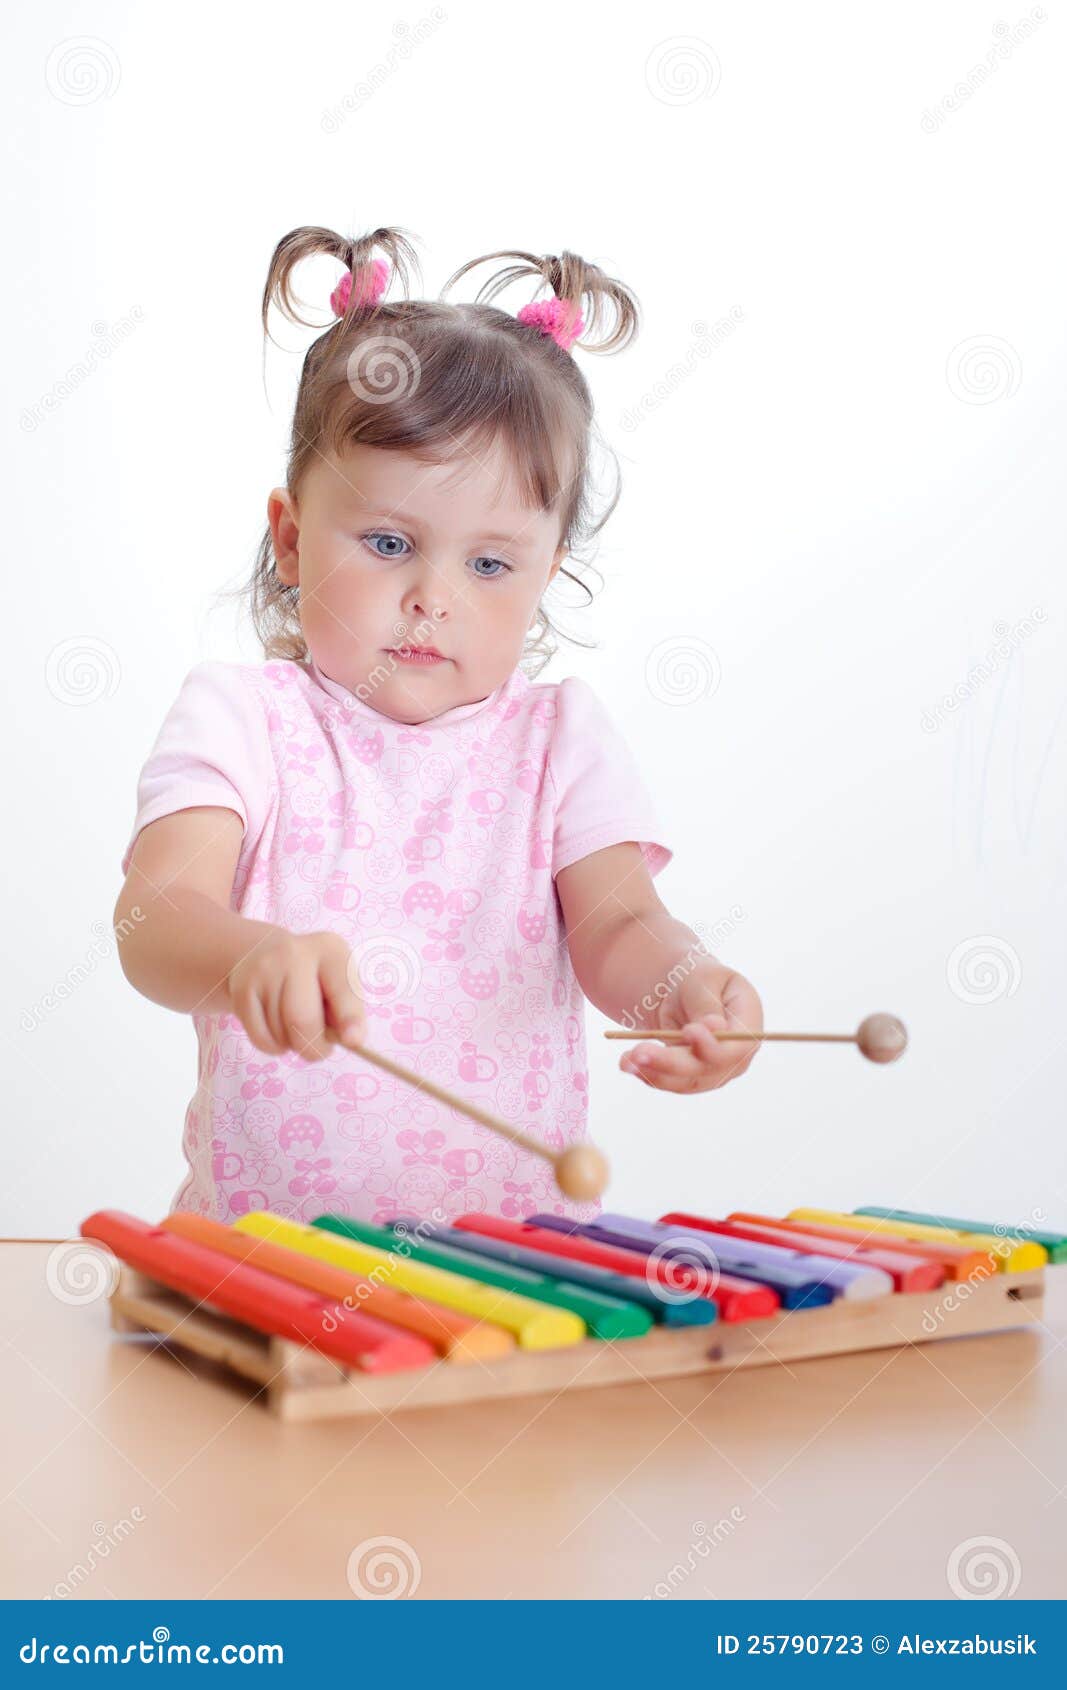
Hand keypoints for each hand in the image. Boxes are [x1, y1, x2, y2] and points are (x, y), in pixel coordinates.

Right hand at [226, 929, 366, 1061]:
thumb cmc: (312, 978)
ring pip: (280, 1032)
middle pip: (302, 1018)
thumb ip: (347, 1011)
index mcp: (329, 950)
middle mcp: (294, 953)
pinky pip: (261, 1038)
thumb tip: (352, 1040)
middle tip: (319, 1052)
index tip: (353, 1041)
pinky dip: (274, 1046)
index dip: (349, 1017)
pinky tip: (278, 1030)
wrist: (262, 953)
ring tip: (295, 1028)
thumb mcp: (336, 983)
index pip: (342, 988)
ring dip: (292, 1044)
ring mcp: (264, 970)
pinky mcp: (242, 989)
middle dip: (314, 1047)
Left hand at [619, 963, 762, 1093]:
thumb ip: (708, 1004)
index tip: (688, 1031)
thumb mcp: (703, 979)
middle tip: (640, 1052)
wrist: (680, 990)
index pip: (739, 1047)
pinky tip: (626, 1063)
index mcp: (748, 1022)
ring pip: (685, 1081)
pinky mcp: (690, 1078)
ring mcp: (714, 1070)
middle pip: (708, 1069)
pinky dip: (647, 1074)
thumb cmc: (698, 978)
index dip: (714, 1046)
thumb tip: (714, 1030)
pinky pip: (669, 1082)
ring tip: (626, 1060)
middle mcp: (736, 1054)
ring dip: (654, 1072)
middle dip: (672, 1063)